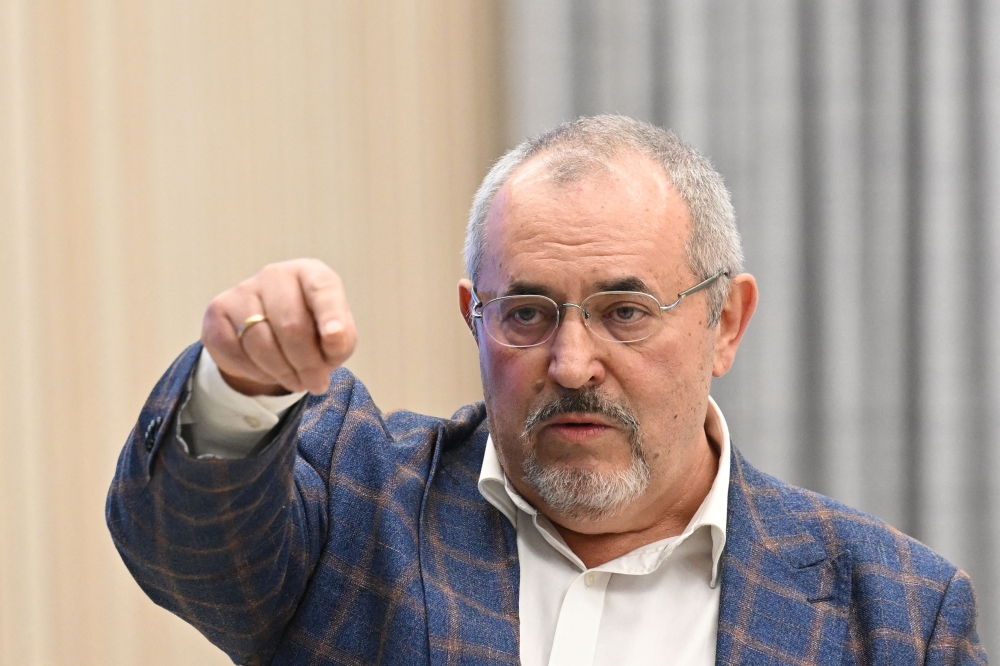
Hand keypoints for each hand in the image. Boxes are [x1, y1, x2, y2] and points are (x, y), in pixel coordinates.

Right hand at [201, 259, 356, 395]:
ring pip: (260, 341)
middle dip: (306, 363)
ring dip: (282, 372)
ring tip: (296, 381)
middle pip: (290, 324)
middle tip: (316, 384)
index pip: (322, 288)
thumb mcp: (337, 339)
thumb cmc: (313, 334)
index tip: (334, 338)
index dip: (330, 314)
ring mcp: (243, 289)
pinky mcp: (218, 310)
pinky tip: (267, 372)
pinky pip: (233, 350)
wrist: (272, 339)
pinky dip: (254, 372)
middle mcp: (276, 274)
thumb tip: (333, 338)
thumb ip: (341, 339)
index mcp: (310, 273)